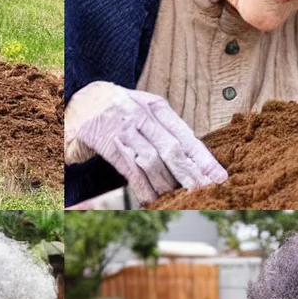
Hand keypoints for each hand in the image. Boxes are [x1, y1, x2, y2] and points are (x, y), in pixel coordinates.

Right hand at [62, 81, 225, 203]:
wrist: (78, 98)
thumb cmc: (117, 109)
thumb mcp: (143, 110)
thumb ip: (164, 130)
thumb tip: (193, 159)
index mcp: (155, 106)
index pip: (185, 135)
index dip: (203, 159)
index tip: (219, 177)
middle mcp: (140, 114)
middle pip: (171, 149)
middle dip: (190, 175)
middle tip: (204, 193)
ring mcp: (121, 127)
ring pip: (151, 160)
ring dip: (166, 184)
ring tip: (179, 199)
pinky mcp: (104, 140)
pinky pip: (127, 168)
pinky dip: (142, 187)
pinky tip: (152, 200)